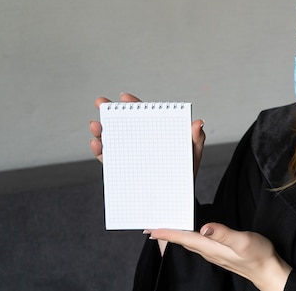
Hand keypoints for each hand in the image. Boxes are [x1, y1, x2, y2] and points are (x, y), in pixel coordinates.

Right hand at [89, 93, 205, 177]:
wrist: (177, 197)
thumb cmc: (187, 170)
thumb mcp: (194, 152)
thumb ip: (196, 138)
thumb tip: (198, 123)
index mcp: (156, 132)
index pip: (144, 115)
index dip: (134, 105)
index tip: (124, 98)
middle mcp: (141, 141)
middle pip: (123, 123)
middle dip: (109, 112)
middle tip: (100, 102)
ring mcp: (131, 154)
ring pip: (112, 139)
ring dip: (101, 130)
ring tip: (96, 125)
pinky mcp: (123, 168)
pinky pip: (109, 159)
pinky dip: (100, 152)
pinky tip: (97, 145)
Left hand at [147, 223, 291, 290]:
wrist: (268, 270)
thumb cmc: (258, 255)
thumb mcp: (243, 241)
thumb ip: (223, 234)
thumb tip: (204, 227)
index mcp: (211, 247)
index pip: (183, 238)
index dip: (166, 233)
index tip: (151, 229)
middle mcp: (209, 251)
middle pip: (182, 241)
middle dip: (166, 234)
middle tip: (151, 227)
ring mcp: (213, 253)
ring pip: (188, 243)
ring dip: (175, 236)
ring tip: (165, 230)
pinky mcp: (219, 252)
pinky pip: (197, 244)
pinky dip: (188, 237)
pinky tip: (190, 234)